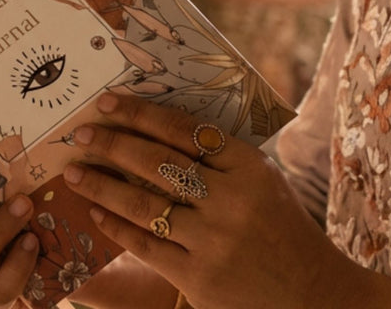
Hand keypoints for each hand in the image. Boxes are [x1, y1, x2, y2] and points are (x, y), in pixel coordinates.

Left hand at [59, 92, 390, 308]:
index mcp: (248, 166)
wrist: (317, 297)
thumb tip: (155, 125)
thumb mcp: (262, 180)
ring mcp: (214, 241)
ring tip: (73, 172)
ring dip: (101, 185)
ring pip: (143, 203)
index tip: (107, 102)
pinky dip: (116, 227)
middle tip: (79, 132)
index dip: (140, 113)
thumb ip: (219, 156)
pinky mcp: (200, 279)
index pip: (183, 129)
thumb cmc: (282, 229)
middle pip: (157, 161)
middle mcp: (230, 200)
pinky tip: (95, 213)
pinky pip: (146, 245)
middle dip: (112, 143)